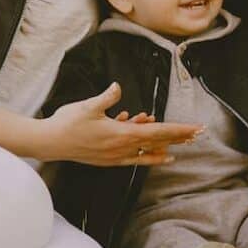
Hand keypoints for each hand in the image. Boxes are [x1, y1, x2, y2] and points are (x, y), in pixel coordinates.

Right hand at [44, 83, 201, 165]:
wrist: (50, 143)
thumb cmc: (68, 123)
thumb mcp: (88, 106)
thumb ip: (107, 97)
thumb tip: (119, 88)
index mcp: (122, 134)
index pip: (159, 132)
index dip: (180, 130)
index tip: (196, 129)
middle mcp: (122, 148)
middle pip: (158, 143)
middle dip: (178, 138)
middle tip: (196, 135)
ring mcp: (115, 156)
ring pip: (146, 152)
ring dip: (162, 146)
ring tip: (177, 143)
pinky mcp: (107, 159)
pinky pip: (132, 157)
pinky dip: (144, 153)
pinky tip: (148, 147)